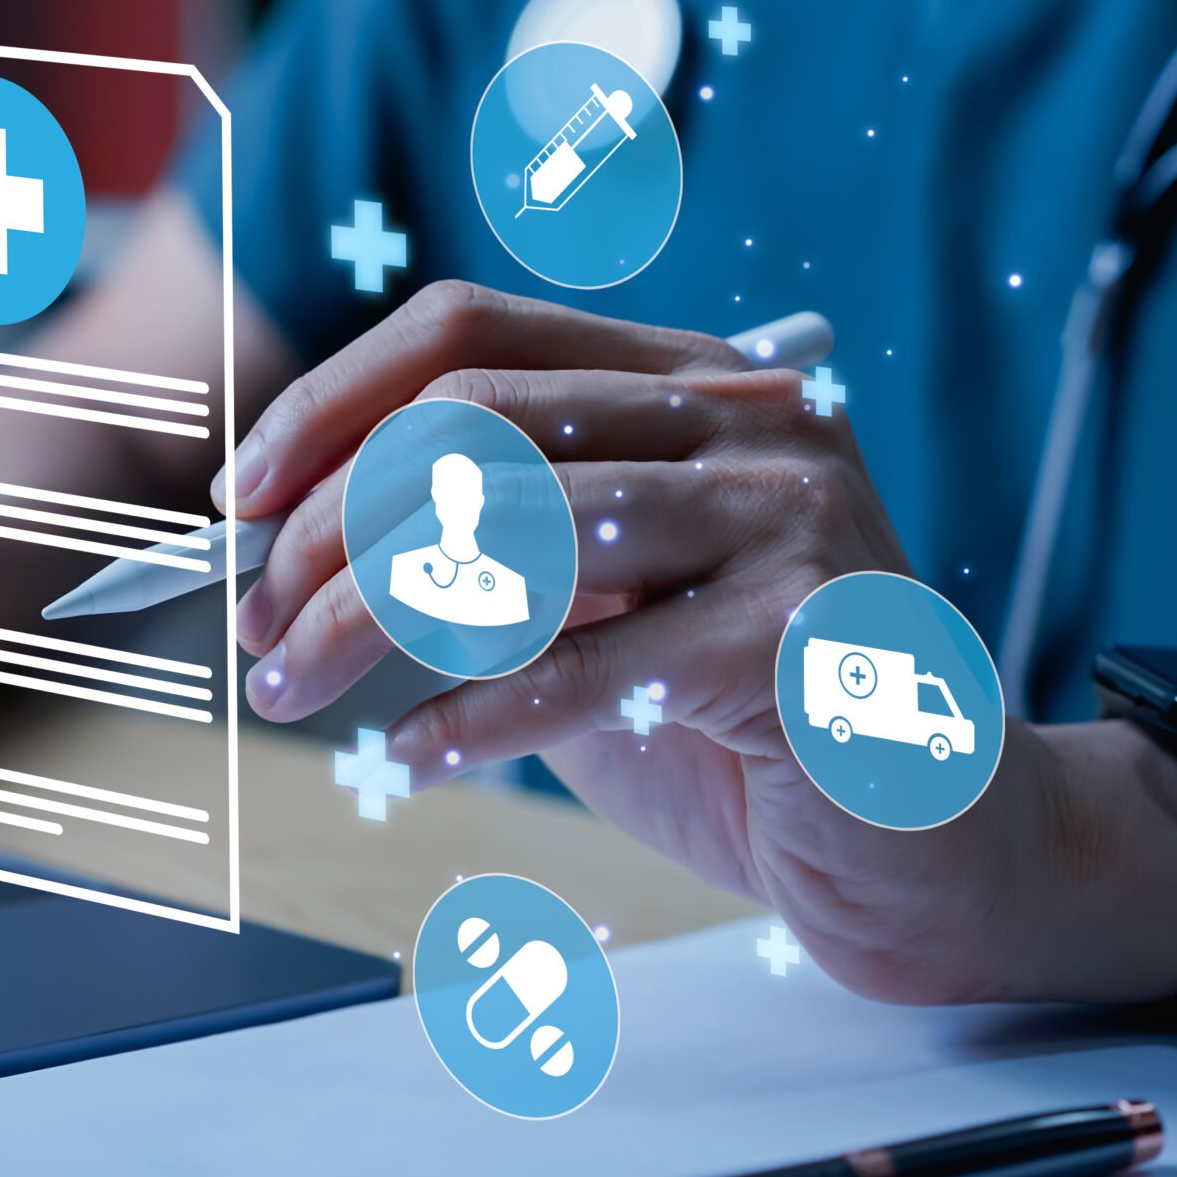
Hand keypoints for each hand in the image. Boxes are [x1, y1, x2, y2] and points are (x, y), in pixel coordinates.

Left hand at [220, 282, 1176, 1003]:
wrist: (939, 844)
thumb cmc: (737, 724)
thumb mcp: (592, 609)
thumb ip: (482, 556)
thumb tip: (287, 546)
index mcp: (682, 380)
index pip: (467, 333)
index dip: (330, 401)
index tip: (238, 497)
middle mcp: (741, 420)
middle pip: (464, 425)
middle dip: (323, 527)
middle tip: (259, 629)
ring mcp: (788, 515)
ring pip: (507, 530)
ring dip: (361, 618)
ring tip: (295, 688)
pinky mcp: (806, 635)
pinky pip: (587, 665)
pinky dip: (471, 717)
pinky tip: (411, 759)